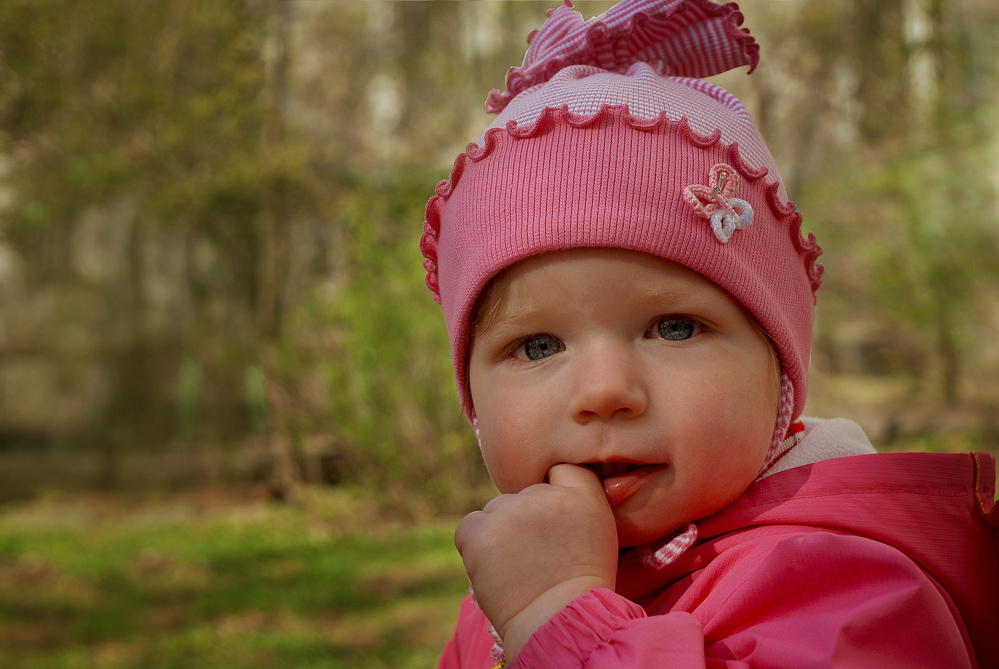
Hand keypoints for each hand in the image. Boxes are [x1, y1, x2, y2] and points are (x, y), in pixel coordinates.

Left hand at [454, 463, 617, 658]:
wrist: (559, 622)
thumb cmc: (581, 588)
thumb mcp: (600, 536)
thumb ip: (577, 503)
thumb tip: (549, 491)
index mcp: (583, 493)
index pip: (560, 471)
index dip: (552, 499)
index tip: (555, 528)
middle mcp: (545, 493)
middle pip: (523, 496)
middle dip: (526, 522)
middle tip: (538, 560)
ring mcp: (511, 510)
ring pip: (495, 511)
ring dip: (501, 534)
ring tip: (519, 570)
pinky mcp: (481, 530)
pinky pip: (469, 527)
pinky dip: (475, 545)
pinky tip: (495, 569)